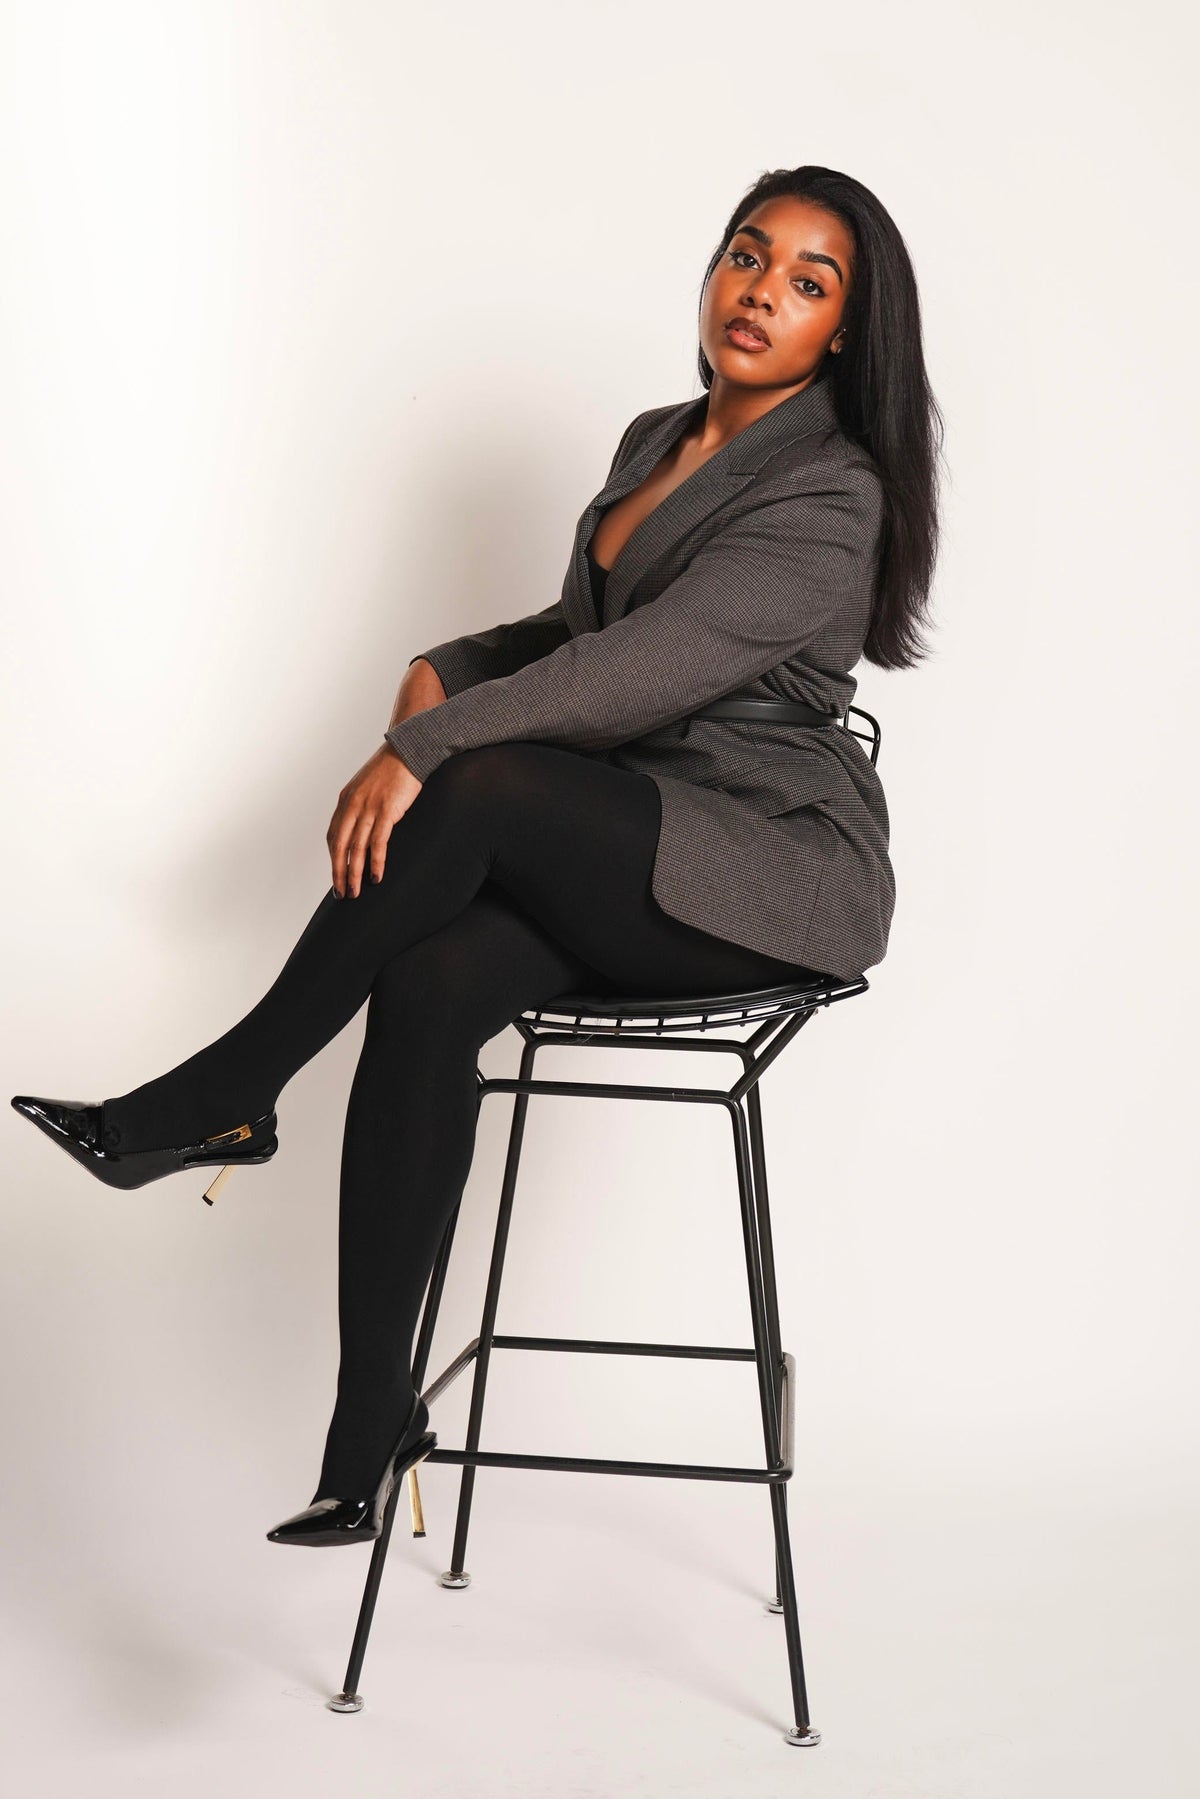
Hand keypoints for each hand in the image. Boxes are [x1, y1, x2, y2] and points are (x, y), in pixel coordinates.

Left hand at [327, 742, 422, 897]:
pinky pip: (378, 843)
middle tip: (342, 892)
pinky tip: (376, 877)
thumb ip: (361, 805)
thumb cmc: (392, 769)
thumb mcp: (368, 786)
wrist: (409, 750)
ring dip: (355, 873)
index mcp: (346, 800)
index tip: (337, 874)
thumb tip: (363, 824)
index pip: (333, 835)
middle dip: (339, 872)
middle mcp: (353, 805)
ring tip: (356, 892)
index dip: (334, 858)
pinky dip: (375, 862)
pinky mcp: (387, 811)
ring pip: (356, 848)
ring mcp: (369, 808)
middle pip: (339, 846)